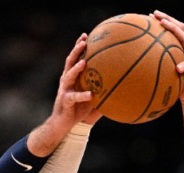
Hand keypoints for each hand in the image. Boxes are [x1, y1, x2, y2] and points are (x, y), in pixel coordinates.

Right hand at [30, 34, 100, 153]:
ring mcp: (64, 90)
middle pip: (70, 61)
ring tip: (84, 62)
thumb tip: (121, 87)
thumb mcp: (91, 98)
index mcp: (71, 78)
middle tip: (84, 41)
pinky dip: (82, 95)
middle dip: (76, 50)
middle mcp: (66, 81)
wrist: (62, 125)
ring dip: (76, 68)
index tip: (86, 35)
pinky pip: (73, 97)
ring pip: (68, 75)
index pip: (74, 59)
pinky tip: (90, 94)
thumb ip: (102, 90)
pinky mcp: (65, 102)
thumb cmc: (78, 111)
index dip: (78, 46)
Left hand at [152, 10, 183, 106]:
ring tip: (164, 25)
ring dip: (175, 30)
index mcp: (183, 47)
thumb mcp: (165, 71)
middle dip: (168, 18)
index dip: (164, 20)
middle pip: (181, 27)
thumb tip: (137, 62)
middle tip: (155, 14)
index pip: (175, 29)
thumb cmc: (175, 84)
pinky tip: (177, 67)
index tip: (151, 15)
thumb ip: (158, 64)